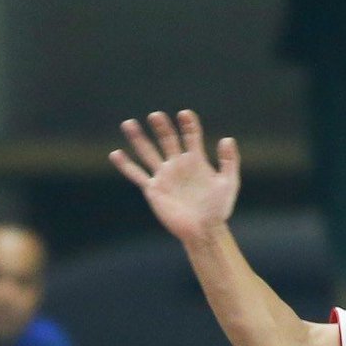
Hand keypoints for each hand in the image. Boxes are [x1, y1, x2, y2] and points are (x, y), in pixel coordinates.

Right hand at [111, 109, 240, 244]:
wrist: (204, 230)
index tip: (185, 115)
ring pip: (148, 152)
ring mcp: (164, 176)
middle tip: (155, 116)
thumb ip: (230, 161)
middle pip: (167, 139)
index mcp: (195, 160)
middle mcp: (178, 164)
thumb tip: (226, 139)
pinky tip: (115, 153)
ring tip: (129, 123)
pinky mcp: (153, 190)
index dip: (188, 124)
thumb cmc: (218, 209)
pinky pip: (137, 175)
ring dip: (138, 138)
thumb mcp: (229, 183)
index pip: (190, 135)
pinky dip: (125, 165)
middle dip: (162, 127)